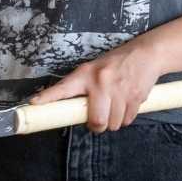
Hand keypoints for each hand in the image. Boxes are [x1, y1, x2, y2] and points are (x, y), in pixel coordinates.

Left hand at [29, 42, 161, 131]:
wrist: (147, 54)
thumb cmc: (117, 63)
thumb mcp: (95, 68)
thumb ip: (84, 87)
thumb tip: (71, 111)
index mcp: (86, 74)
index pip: (64, 88)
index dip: (49, 97)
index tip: (34, 103)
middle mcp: (101, 82)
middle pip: (97, 121)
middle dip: (98, 126)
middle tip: (99, 120)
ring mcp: (120, 90)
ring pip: (114, 124)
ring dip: (114, 122)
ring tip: (115, 107)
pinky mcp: (136, 97)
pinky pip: (128, 120)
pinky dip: (126, 118)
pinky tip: (127, 104)